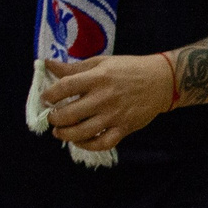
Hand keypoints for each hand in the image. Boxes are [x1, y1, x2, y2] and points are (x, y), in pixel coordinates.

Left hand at [40, 53, 176, 154]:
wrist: (161, 81)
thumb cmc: (129, 69)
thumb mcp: (101, 62)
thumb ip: (74, 67)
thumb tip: (48, 64)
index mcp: (98, 77)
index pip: (65, 87)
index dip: (50, 95)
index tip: (46, 98)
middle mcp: (104, 98)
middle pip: (69, 114)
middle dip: (54, 118)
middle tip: (52, 117)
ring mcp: (114, 115)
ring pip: (83, 132)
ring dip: (65, 134)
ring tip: (59, 132)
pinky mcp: (124, 128)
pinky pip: (102, 143)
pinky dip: (88, 145)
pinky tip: (79, 141)